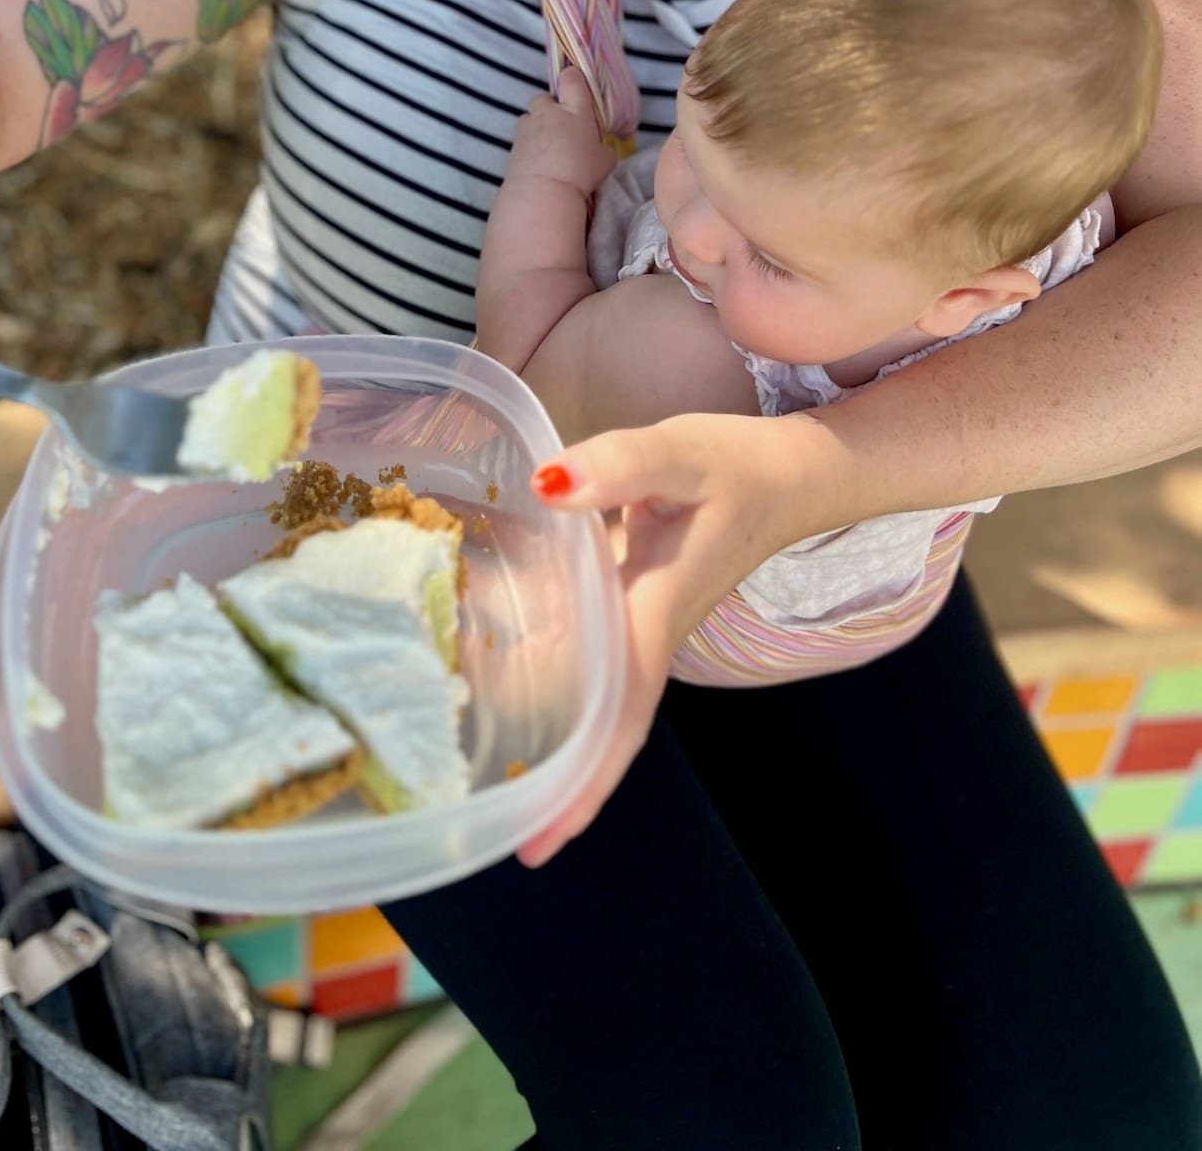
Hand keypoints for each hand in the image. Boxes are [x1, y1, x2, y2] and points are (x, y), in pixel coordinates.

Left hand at [508, 67, 615, 197]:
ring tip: (548, 148)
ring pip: (530, 117)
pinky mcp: (513, 144)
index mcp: (574, 109)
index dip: (573, 79)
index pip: (571, 78)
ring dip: (537, 127)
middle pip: (544, 98)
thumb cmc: (580, 171)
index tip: (577, 89)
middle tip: (563, 128)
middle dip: (551, 108)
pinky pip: (522, 137)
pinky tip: (538, 162)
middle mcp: (548, 112)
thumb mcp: (605, 160)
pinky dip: (529, 145)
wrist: (543, 191)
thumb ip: (602, 149)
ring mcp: (527, 127)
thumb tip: (599, 150)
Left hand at [517, 411, 825, 867]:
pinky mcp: (647, 603)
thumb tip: (547, 486)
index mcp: (658, 609)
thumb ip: (618, 465)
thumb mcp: (681, 454)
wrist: (797, 473)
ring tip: (498, 784)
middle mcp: (655, 632)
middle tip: (501, 838)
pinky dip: (569, 689)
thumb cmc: (741, 467)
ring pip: (607, 702)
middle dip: (564, 790)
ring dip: (565, 746)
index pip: (619, 712)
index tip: (540, 842)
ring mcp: (654, 623)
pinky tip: (522, 688)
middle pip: (611, 730)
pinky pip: (604, 663)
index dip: (583, 781)